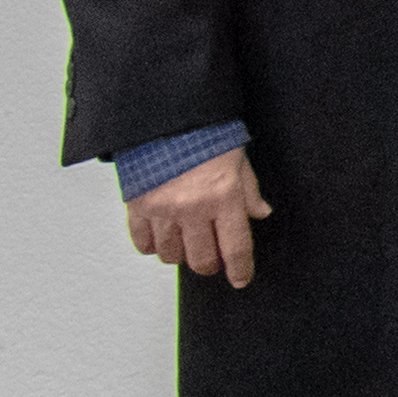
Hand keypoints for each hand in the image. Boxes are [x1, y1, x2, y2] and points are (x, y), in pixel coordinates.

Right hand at [126, 148, 268, 286]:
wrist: (165, 118)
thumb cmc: (204, 135)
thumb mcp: (238, 160)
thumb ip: (249, 192)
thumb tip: (260, 213)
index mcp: (224, 198)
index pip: (236, 247)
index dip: (240, 269)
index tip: (241, 279)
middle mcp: (193, 209)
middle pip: (202, 259)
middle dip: (209, 265)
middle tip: (211, 260)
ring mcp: (163, 210)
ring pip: (171, 255)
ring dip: (180, 255)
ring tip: (185, 244)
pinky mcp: (137, 206)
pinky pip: (142, 242)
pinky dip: (152, 247)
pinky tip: (160, 240)